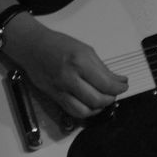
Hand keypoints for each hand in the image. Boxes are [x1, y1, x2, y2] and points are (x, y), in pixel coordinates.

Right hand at [2, 16, 127, 118]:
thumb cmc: (60, 45)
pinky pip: (72, 111)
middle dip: (110, 98)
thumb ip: (102, 68)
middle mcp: (69, 78)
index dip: (119, 88)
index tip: (124, 85)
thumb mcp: (85, 50)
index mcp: (80, 62)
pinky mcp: (54, 97)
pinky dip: (85, 112)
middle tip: (114, 93)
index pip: (105, 84)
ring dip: (98, 109)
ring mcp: (60, 90)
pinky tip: (91, 105)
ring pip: (84, 111)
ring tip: (103, 100)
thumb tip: (119, 81)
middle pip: (97, 100)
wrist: (33, 47)